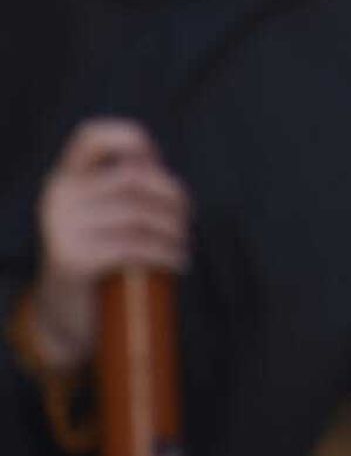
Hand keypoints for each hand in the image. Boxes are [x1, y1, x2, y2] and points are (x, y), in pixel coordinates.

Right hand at [33, 122, 191, 374]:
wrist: (62, 319)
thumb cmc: (95, 260)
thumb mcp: (99, 216)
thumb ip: (119, 189)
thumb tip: (159, 166)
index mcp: (64, 179)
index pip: (91, 136)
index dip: (130, 137)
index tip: (155, 161)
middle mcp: (59, 196)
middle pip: (134, 176)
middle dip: (172, 196)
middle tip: (186, 220)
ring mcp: (63, 226)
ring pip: (139, 214)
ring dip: (174, 229)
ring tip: (182, 244)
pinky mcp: (72, 258)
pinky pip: (134, 247)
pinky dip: (165, 253)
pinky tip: (178, 262)